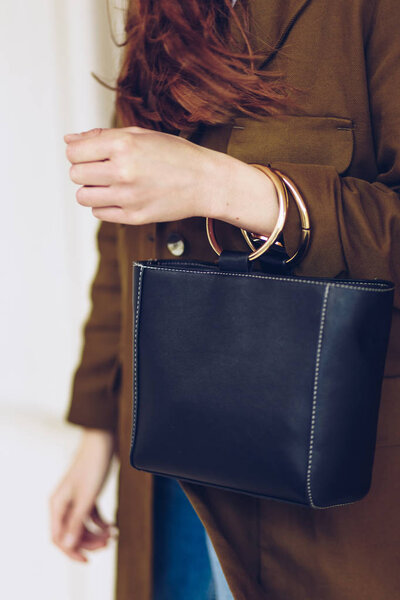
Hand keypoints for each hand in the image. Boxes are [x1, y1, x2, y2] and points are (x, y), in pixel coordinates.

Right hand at [49, 428, 116, 562]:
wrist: (103, 441)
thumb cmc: (92, 465)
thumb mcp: (86, 497)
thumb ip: (77, 521)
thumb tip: (68, 544)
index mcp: (57, 504)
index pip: (58, 538)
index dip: (72, 551)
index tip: (88, 560)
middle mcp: (63, 503)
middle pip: (72, 533)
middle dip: (90, 542)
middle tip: (108, 543)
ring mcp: (75, 498)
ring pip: (83, 525)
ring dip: (97, 533)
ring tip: (113, 534)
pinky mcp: (87, 493)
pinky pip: (91, 516)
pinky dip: (101, 523)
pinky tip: (112, 526)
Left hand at [64, 127, 278, 235]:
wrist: (205, 182)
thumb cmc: (175, 155)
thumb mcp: (141, 135)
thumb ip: (102, 136)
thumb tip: (69, 139)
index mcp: (123, 144)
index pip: (74, 151)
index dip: (78, 152)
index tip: (89, 154)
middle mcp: (123, 170)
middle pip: (75, 174)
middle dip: (85, 170)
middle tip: (103, 169)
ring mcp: (128, 196)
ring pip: (83, 197)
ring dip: (92, 190)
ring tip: (110, 184)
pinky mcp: (134, 217)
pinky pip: (99, 213)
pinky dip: (105, 206)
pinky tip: (121, 197)